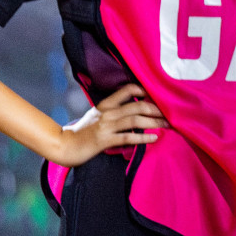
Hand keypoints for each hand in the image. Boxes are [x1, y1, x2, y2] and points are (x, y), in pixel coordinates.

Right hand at [51, 84, 167, 166]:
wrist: (64, 145)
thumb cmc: (84, 131)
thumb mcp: (97, 115)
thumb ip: (113, 110)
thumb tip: (135, 109)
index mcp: (106, 104)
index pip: (128, 89)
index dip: (145, 90)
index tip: (158, 96)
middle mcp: (107, 112)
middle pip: (138, 106)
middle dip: (157, 110)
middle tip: (170, 114)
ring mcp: (106, 126)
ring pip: (135, 121)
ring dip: (154, 123)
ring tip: (167, 125)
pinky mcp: (104, 140)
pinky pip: (128, 138)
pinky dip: (143, 138)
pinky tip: (154, 138)